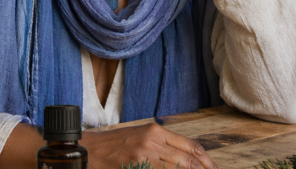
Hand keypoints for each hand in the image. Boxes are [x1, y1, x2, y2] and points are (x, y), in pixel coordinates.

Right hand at [82, 123, 217, 168]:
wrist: (89, 150)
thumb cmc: (114, 145)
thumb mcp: (141, 137)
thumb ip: (163, 146)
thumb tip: (187, 160)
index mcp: (157, 131)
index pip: (191, 146)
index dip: (207, 161)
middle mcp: (153, 141)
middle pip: (188, 161)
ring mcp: (144, 157)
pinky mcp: (135, 167)